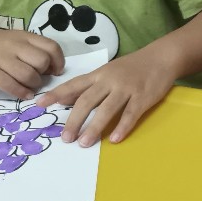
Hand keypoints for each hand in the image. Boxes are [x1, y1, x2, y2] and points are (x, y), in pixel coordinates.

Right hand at [0, 30, 63, 98]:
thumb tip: (52, 68)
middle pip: (42, 62)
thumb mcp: (13, 40)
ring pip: (28, 75)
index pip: (51, 47)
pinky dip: (21, 93)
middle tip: (38, 78)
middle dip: (44, 74)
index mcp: (23, 36)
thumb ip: (31, 50)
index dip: (58, 61)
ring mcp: (0, 59)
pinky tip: (23, 94)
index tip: (56, 71)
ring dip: (33, 85)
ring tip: (29, 87)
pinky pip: (11, 86)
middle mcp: (14, 45)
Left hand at [37, 50, 172, 146]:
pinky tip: (115, 139)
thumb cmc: (133, 66)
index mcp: (99, 74)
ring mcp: (127, 89)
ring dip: (95, 127)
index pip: (74, 85)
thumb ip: (87, 86)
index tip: (39, 105)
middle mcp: (110, 80)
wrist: (162, 57)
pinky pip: (131, 114)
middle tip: (65, 138)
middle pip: (88, 100)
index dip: (56, 94)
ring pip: (107, 109)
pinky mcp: (143, 97)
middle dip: (75, 120)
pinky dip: (122, 127)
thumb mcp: (107, 71)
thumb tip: (64, 99)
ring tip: (84, 143)